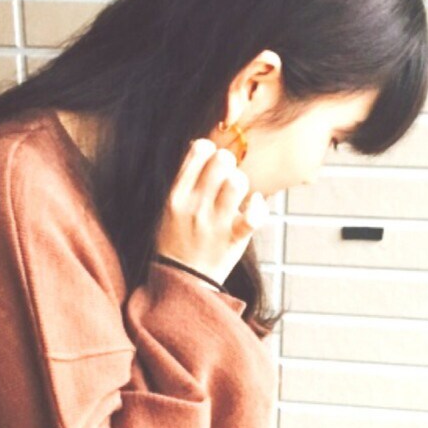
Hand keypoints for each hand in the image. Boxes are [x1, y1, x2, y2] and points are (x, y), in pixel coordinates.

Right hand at [155, 139, 268, 286]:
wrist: (181, 282)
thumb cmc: (177, 241)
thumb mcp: (169, 209)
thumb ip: (184, 181)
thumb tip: (200, 145)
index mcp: (176, 195)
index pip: (198, 149)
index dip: (210, 150)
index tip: (210, 164)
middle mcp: (194, 206)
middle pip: (222, 160)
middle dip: (229, 164)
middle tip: (226, 179)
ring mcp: (214, 223)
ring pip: (238, 181)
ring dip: (241, 183)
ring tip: (237, 195)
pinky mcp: (234, 239)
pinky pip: (254, 214)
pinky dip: (259, 206)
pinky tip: (254, 206)